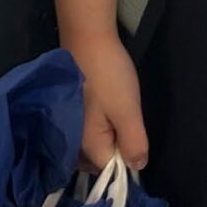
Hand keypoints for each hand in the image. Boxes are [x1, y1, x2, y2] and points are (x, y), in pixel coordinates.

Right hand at [67, 28, 148, 168]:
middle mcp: (72, 141)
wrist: (86, 37)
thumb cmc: (107, 75)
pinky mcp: (69, 113)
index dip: (126, 160)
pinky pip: (86, 131)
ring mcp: (68, 127)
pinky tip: (107, 109)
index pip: (109, 169)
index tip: (135, 139)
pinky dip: (100, 126)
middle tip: (126, 123)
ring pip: (92, 146)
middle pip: (97, 161)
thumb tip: (137, 167)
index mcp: (85, 145)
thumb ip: (133, 142)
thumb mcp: (128, 111)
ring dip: (108, 137)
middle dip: (115, 150)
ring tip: (118, 115)